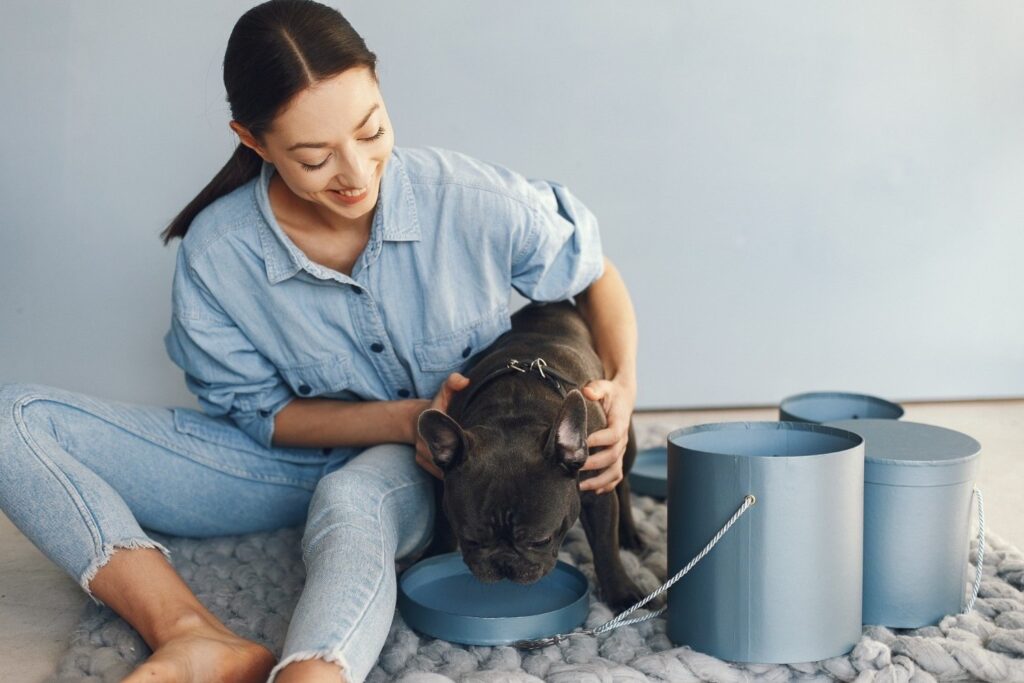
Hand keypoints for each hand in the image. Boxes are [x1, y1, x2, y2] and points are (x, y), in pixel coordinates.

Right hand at [414, 372, 469, 479]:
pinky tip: (466, 474)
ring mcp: (421, 452)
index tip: (473, 445)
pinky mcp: (422, 461)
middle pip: (444, 455)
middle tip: (481, 463)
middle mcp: (423, 438)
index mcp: (430, 419)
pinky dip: (451, 473)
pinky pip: (437, 472)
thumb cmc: (440, 404)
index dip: (459, 441)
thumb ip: (454, 382)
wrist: (418, 419)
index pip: (445, 433)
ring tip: (476, 470)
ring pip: (440, 467)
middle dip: (461, 460)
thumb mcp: (446, 391)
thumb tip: (465, 381)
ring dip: (457, 469)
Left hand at [578, 377, 635, 494]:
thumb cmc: (609, 393)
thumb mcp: (603, 386)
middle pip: (612, 456)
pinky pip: (616, 475)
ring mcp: (620, 450)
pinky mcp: (616, 457)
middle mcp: (621, 439)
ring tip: (580, 486)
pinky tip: (593, 491)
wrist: (622, 399)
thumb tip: (587, 392)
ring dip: (599, 481)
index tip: (582, 443)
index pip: (612, 435)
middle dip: (593, 464)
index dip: (599, 440)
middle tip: (574, 467)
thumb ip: (596, 389)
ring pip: (615, 470)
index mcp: (619, 423)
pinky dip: (607, 485)